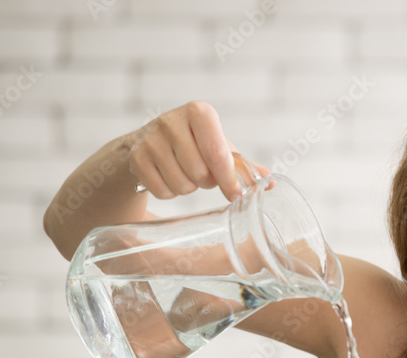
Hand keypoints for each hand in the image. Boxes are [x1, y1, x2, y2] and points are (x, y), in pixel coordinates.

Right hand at [126, 101, 268, 200]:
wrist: (147, 141)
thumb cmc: (193, 144)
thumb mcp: (219, 147)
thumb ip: (244, 165)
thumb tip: (270, 183)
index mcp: (199, 113)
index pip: (218, 153)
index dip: (229, 179)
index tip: (236, 195)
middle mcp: (171, 121)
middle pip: (201, 174)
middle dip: (207, 182)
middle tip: (203, 174)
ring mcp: (150, 139)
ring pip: (182, 185)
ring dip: (189, 188)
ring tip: (185, 173)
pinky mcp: (136, 158)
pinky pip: (163, 192)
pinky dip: (170, 192)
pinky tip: (168, 177)